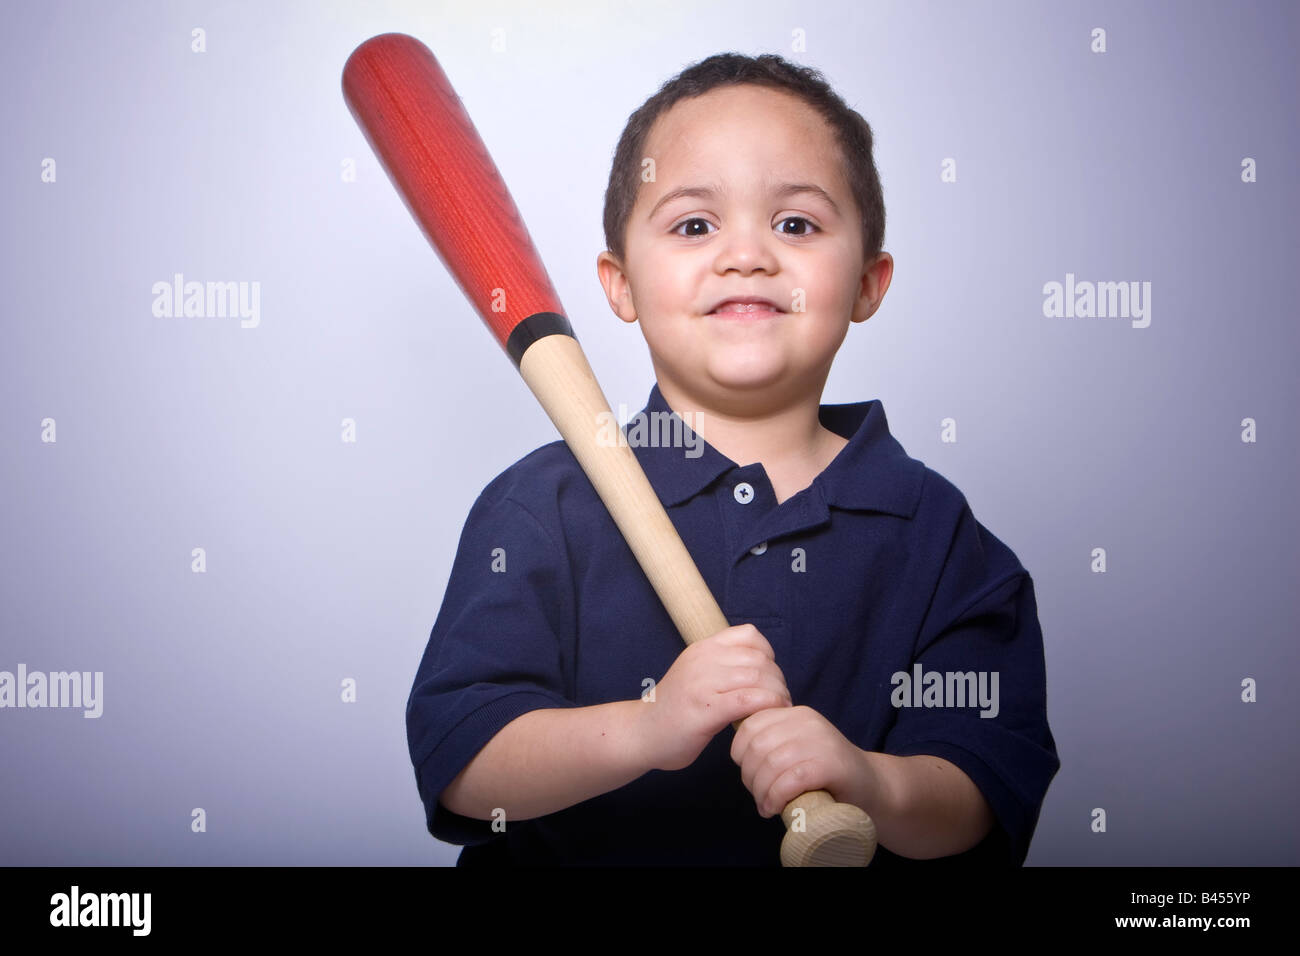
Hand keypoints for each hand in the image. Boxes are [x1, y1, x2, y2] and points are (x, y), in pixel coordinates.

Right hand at [638, 624, 791, 771]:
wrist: (641, 733)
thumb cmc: (675, 709)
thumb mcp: (696, 674)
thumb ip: (722, 666)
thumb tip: (762, 668)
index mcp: (702, 648)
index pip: (748, 635)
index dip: (767, 654)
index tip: (768, 676)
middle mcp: (703, 660)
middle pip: (759, 659)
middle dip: (777, 680)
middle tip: (779, 699)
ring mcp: (703, 684)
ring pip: (758, 677)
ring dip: (777, 695)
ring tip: (778, 709)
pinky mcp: (706, 709)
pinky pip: (749, 699)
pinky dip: (768, 705)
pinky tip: (769, 715)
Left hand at [729, 704, 873, 818]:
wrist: (874, 788)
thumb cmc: (829, 775)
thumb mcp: (798, 748)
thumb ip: (774, 743)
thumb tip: (739, 754)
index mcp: (795, 714)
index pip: (750, 725)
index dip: (740, 753)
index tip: (749, 774)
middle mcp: (807, 721)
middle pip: (757, 746)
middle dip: (749, 776)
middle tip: (759, 796)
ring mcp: (820, 740)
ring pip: (771, 763)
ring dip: (762, 791)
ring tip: (767, 806)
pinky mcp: (831, 764)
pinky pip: (791, 779)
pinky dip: (777, 796)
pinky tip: (776, 808)